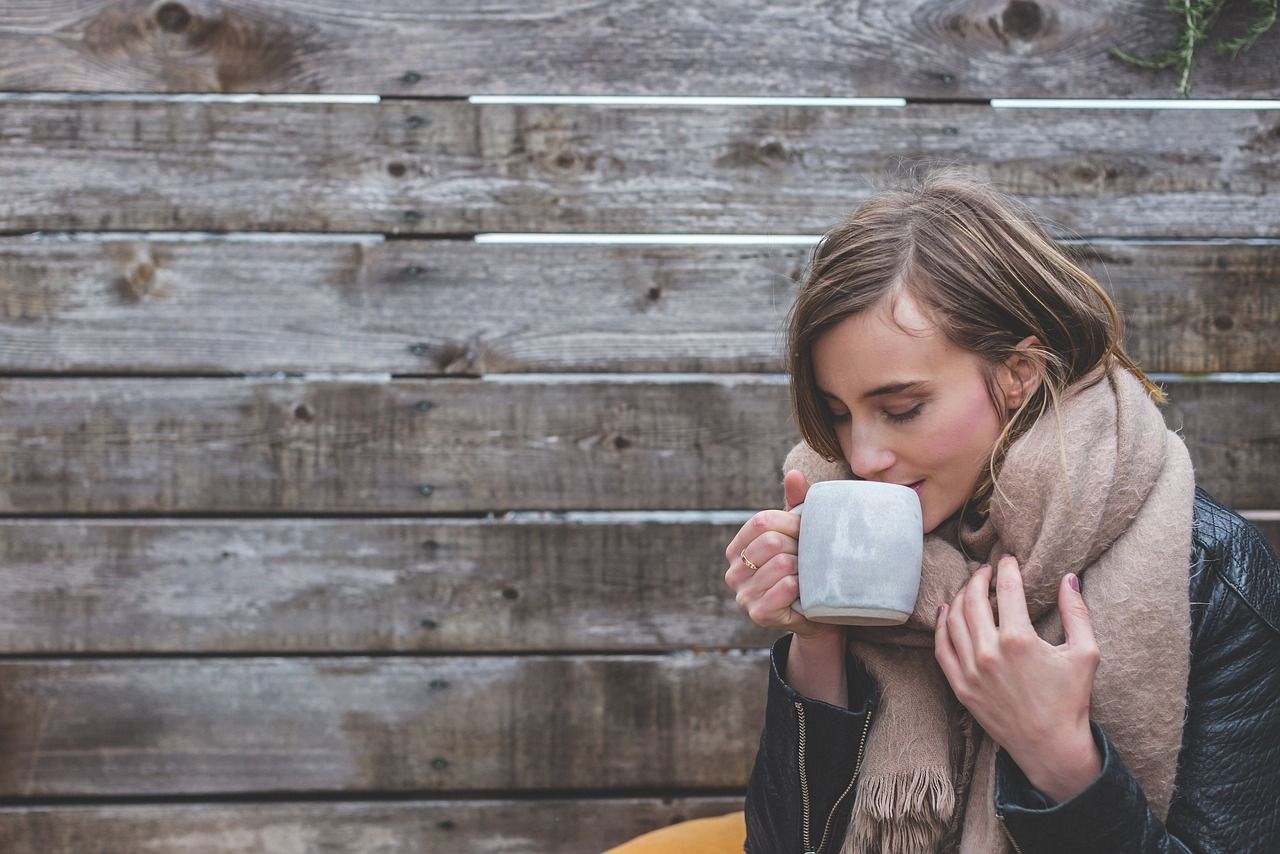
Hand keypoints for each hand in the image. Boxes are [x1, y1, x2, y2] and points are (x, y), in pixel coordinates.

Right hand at [723, 470, 842, 641]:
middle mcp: (733, 572)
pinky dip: (802, 586)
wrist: (817, 612)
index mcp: (736, 549)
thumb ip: (795, 503)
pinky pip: (785, 587)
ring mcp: (743, 595)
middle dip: (799, 547)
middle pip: (771, 541)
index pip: (761, 521)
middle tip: (810, 557)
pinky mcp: (759, 614)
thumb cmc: (805, 568)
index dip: (791, 523)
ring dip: (804, 567)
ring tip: (809, 574)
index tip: (807, 533)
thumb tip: (794, 474)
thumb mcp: (798, 535)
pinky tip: (805, 590)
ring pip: (781, 564)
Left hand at [934, 554, 1102, 803]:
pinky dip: (941, 625)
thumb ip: (1077, 612)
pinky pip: (941, 647)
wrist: (1050, 745)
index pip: (1007, 589)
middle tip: (986, 569)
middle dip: (979, 578)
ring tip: (971, 587)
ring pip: (953, 620)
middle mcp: (989, 652)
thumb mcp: (1085, 653)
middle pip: (974, 600)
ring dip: (960, 597)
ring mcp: (970, 670)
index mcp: (1019, 640)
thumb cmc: (1071, 700)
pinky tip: (946, 611)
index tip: (1008, 559)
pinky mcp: (960, 686)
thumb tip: (1069, 578)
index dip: (1006, 569)